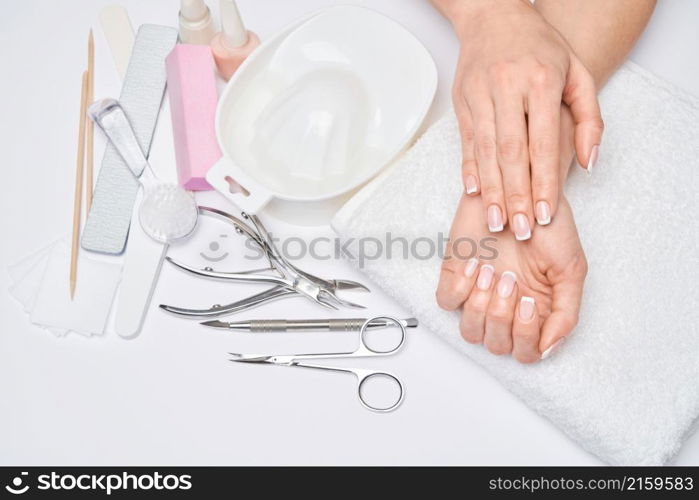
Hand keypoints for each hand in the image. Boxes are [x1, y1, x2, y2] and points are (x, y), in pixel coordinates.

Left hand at [435, 193, 586, 361]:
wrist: (522, 190)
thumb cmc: (548, 226)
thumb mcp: (571, 268)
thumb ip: (566, 313)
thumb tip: (548, 349)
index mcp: (535, 313)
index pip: (526, 353)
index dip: (525, 337)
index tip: (528, 301)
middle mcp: (505, 308)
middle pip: (497, 346)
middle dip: (501, 317)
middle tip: (510, 280)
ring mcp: (478, 294)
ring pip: (470, 332)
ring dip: (481, 307)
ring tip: (492, 273)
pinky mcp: (455, 276)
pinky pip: (447, 302)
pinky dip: (460, 289)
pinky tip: (475, 264)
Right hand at [446, 0, 602, 237]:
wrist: (494, 15)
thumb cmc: (540, 47)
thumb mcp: (578, 73)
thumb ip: (588, 119)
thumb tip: (589, 162)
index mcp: (541, 81)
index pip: (543, 143)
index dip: (544, 182)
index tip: (545, 214)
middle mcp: (507, 88)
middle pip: (511, 153)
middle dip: (515, 195)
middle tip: (519, 229)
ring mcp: (480, 95)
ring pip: (484, 151)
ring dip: (490, 190)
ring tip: (495, 221)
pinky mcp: (462, 101)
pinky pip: (465, 141)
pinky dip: (469, 168)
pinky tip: (474, 192)